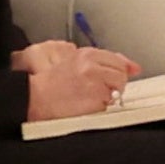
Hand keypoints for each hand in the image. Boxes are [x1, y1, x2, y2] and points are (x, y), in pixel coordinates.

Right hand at [14, 41, 141, 122]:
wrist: (34, 99)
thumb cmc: (47, 83)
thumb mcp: (69, 59)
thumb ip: (97, 59)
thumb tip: (127, 65)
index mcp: (86, 55)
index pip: (117, 60)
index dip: (122, 68)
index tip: (130, 71)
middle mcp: (93, 68)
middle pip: (121, 74)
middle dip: (115, 83)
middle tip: (100, 89)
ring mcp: (96, 85)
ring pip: (117, 90)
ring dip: (109, 96)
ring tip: (90, 98)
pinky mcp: (95, 102)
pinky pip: (108, 106)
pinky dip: (101, 108)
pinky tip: (86, 106)